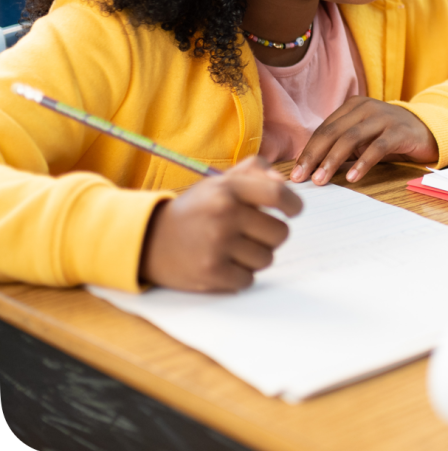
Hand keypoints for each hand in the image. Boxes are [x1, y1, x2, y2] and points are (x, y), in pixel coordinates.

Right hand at [139, 156, 302, 291]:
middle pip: (280, 233)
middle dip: (271, 236)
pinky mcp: (211, 272)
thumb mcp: (221, 181)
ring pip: (267, 258)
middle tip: (251, 233)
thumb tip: (284, 183)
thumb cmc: (196, 209)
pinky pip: (249, 279)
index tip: (293, 211)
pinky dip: (240, 275)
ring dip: (255, 256)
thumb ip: (255, 171)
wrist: (150, 239)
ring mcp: (217, 244)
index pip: (278, 193)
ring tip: (234, 248)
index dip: (294, 204)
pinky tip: (224, 263)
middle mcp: (224, 213)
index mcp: (228, 188)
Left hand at [290, 97, 438, 184]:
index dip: (308, 151)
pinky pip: (377, 147)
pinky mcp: (399, 131)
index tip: (296, 172)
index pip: (324, 129)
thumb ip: (341, 147)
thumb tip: (311, 167)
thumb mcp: (363, 138)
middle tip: (301, 178)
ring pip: (350, 138)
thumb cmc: (389, 136)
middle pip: (332, 132)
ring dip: (332, 160)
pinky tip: (353, 177)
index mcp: (352, 106)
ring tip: (321, 179)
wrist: (427, 130)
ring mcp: (383, 117)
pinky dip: (362, 163)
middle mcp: (365, 107)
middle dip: (314, 156)